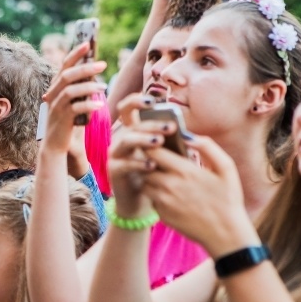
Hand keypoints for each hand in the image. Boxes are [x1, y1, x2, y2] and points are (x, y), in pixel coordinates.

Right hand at [41, 42, 107, 153]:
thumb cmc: (68, 123)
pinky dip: (88, 106)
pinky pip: (75, 109)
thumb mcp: (73, 103)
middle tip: (103, 65)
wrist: (56, 146)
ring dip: (88, 87)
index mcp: (56, 88)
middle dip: (85, 68)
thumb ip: (80, 90)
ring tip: (104, 88)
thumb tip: (94, 75)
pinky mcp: (62, 120)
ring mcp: (56, 107)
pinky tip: (99, 107)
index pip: (64, 66)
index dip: (75, 54)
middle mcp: (53, 95)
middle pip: (67, 76)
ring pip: (70, 91)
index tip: (87, 44)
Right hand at [108, 93, 176, 216]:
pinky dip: (138, 164)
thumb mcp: (165, 154)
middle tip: (170, 127)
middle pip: (133, 124)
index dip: (137, 101)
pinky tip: (152, 166)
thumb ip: (171, 142)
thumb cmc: (157, 173)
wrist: (143, 201)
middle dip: (152, 124)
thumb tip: (186, 133)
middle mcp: (121, 139)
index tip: (152, 100)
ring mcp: (115, 154)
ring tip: (159, 142)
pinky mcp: (113, 170)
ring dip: (143, 139)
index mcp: (132, 130)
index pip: (128, 108)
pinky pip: (124, 163)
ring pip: (126, 140)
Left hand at [142, 136, 258, 257]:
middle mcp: (169, 185)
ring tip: (165, 178)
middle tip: (159, 162)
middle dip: (149, 162)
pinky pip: (151, 199)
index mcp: (184, 170)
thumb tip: (188, 135)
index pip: (153, 151)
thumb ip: (208, 147)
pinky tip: (170, 195)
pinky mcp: (161, 214)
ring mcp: (163, 201)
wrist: (225, 234)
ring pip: (145, 183)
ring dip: (151, 178)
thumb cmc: (229, 200)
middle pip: (145, 166)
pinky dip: (156, 194)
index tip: (158, 145)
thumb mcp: (226, 168)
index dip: (153, 146)